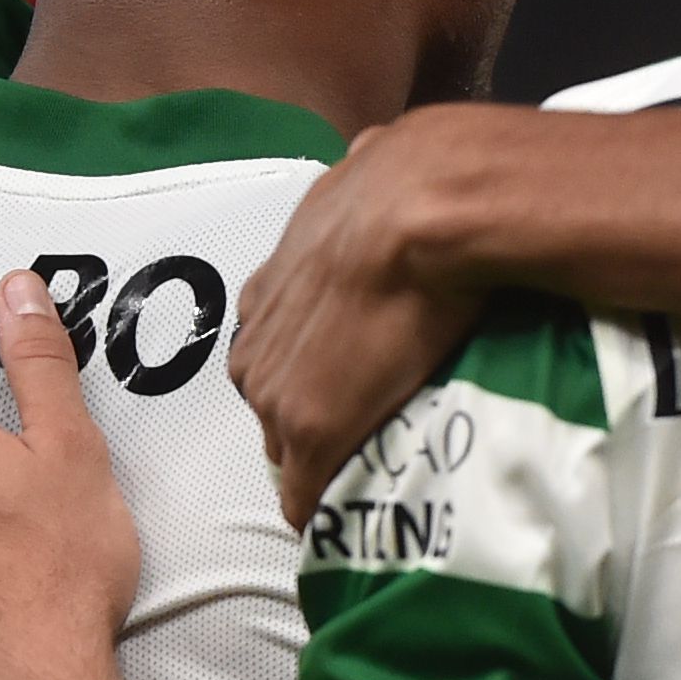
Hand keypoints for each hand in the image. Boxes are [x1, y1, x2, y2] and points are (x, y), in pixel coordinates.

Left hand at [234, 119, 494, 520]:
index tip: (350, 389)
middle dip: (310, 428)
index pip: (273, 357)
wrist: (423, 210)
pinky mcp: (314, 434)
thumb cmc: (407, 183)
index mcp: (268, 291)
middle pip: (271, 412)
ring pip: (289, 455)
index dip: (313, 378)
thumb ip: (358, 178)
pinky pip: (309, 498)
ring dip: (325, 468)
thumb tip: (375, 149)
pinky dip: (329, 514)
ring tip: (371, 481)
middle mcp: (257, 347)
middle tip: (366, 437)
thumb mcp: (364, 171)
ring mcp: (279, 396)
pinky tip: (354, 530)